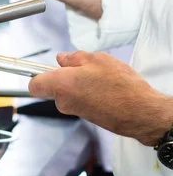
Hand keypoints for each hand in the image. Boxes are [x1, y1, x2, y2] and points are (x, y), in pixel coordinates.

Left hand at [28, 51, 172, 145]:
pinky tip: (106, 89)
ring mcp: (74, 111)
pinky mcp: (87, 118)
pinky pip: (81, 101)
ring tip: (101, 78)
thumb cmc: (120, 85)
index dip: (38, 76)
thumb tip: (62, 59)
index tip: (46, 69)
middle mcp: (63, 101)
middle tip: (85, 68)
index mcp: (60, 84)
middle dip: (66, 77)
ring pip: (69, 93)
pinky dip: (89, 94)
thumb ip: (75, 58)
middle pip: (53, 87)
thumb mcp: (97, 60)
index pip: (34, 85)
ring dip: (80, 85)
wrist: (140, 112)